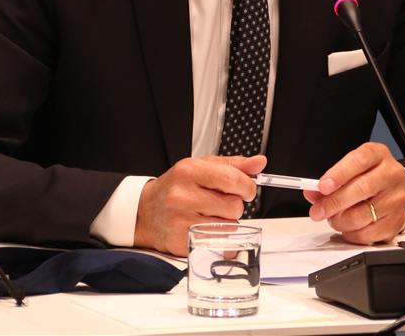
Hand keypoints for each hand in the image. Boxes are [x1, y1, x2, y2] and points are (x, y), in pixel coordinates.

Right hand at [133, 154, 265, 255]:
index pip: (232, 179)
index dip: (247, 186)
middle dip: (235, 205)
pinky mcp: (182, 242)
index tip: (246, 189)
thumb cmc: (177, 187)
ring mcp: (180, 220)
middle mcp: (182, 195)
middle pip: (234, 206)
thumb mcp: (201, 168)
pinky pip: (218, 241)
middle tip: (221, 202)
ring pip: (229, 225)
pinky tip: (203, 226)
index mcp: (189, 171)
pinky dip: (218, 235)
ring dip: (227, 221)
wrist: (145, 212)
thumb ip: (233, 165)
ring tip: (209, 214)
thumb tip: (260, 163)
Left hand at [303, 142, 404, 244]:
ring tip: (334, 218)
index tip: (322, 186)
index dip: (339, 174)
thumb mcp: (348, 171)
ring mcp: (396, 198)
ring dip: (340, 221)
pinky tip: (348, 227)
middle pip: (362, 188)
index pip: (359, 160)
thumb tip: (312, 193)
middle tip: (317, 211)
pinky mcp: (397, 221)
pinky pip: (368, 234)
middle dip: (334, 202)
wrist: (390, 191)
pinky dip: (351, 234)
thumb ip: (329, 182)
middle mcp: (391, 174)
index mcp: (378, 155)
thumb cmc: (366, 178)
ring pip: (362, 215)